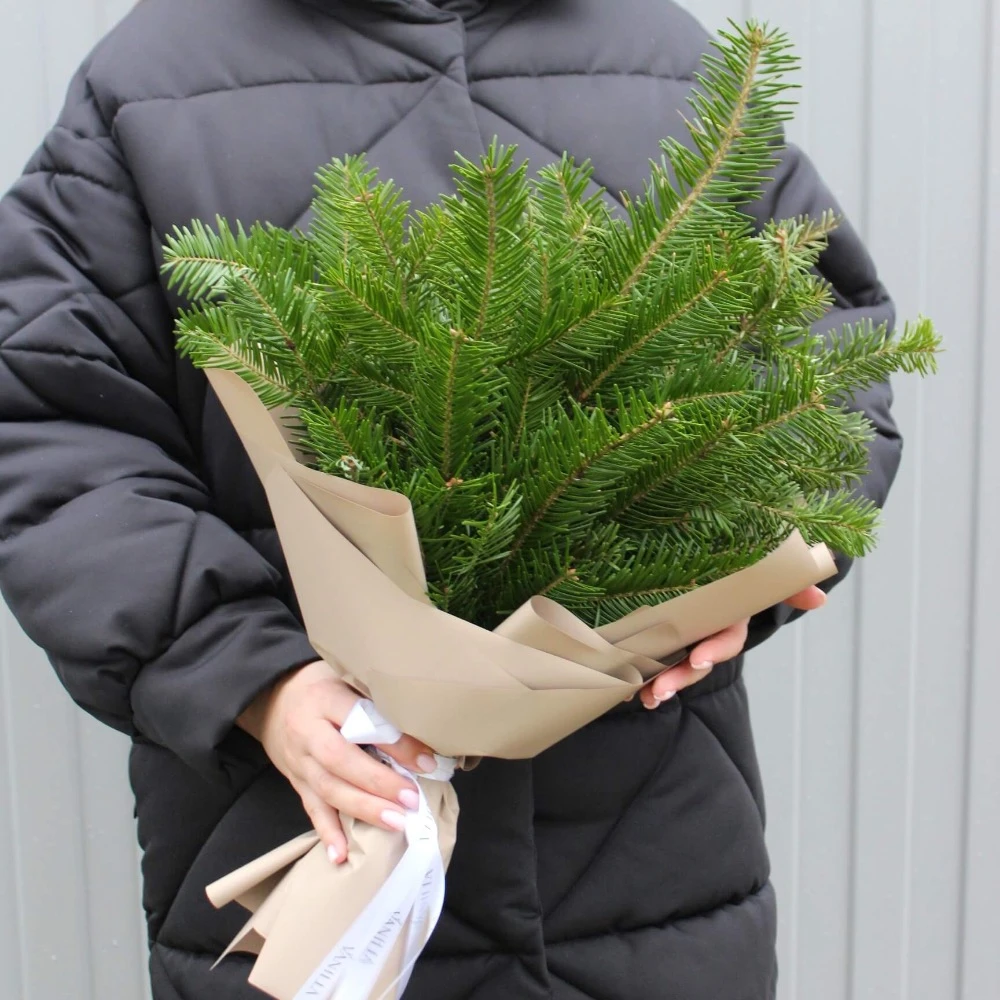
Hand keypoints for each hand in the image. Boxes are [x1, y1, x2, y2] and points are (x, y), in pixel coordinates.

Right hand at [237, 659, 437, 862]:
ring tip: (395, 823)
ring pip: (328, 789)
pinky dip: (327, 833)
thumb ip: (377, 705)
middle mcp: (307, 731)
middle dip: (378, 783)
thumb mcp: (348, 680)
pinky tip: (342, 855)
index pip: (359, 720)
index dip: (393, 742)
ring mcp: (299, 760)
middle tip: (411, 799)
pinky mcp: (296, 781)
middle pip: (340, 760)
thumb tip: (424, 736)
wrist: (273, 696)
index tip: (425, 760)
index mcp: (324, 699)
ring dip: (363, 809)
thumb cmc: (324, 686)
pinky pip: (312, 809)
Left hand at [638, 585, 826, 708]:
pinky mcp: (662, 637)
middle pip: (695, 663)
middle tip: (660, 693)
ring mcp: (685, 639)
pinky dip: (638, 675)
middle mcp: (707, 634)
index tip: (699, 659)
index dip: (715, 650)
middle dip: (679, 679)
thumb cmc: (741, 574)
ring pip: (672, 667)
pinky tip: (622, 690)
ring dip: (658, 685)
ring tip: (643, 698)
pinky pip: (651, 660)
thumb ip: (789, 586)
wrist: (721, 572)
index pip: (726, 640)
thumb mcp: (763, 577)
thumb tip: (819, 599)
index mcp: (729, 620)